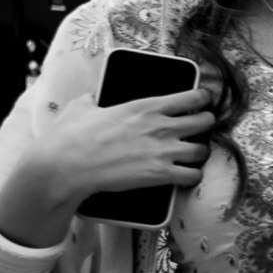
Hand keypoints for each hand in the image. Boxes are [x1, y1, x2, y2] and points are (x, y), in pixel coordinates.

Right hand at [3, 85, 214, 238]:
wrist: (66, 166)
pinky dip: (193, 177)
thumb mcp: (83, 106)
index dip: (202, 99)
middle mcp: (162, 126)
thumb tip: (93, 96)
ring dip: (200, 153)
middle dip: (205, 125)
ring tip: (192, 155)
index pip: (193, 97)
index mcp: (147, 106)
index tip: (203, 102)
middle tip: (199, 129)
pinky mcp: (161, 174)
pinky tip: (185, 176)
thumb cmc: (71, 136)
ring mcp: (164, 151)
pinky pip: (194, 176)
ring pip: (204, 150)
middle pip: (206, 122)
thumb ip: (95, 98)